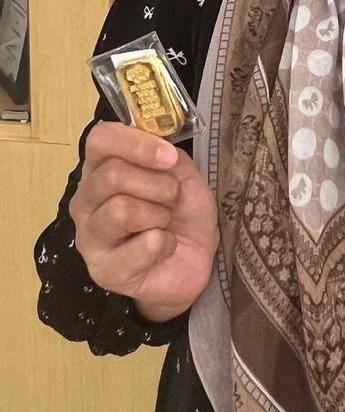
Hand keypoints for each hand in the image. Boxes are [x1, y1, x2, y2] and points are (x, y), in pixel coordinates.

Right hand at [69, 121, 218, 321]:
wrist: (193, 257)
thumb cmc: (181, 210)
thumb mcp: (182, 173)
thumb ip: (166, 155)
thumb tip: (161, 148)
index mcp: (100, 168)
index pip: (100, 140)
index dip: (136, 144)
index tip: (170, 158)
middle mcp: (85, 201)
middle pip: (113, 175)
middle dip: (159, 186)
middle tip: (172, 198)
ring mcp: (88, 237)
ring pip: (122, 210)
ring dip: (160, 215)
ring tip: (165, 223)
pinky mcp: (103, 271)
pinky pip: (144, 245)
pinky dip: (166, 243)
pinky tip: (164, 247)